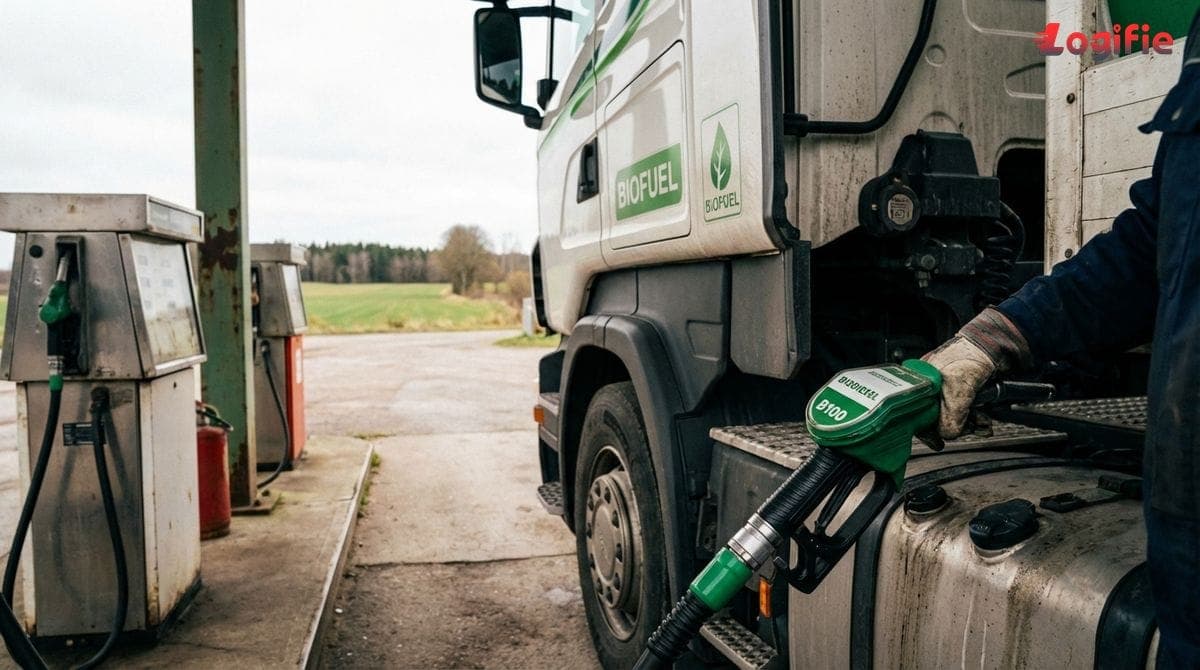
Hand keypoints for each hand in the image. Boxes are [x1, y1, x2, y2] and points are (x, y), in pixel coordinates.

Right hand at [921, 308, 1031, 438]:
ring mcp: (949, 390)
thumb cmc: (971, 354)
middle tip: (969, 428)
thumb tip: (947, 434)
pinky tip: (984, 422)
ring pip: (955, 418)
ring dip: (970, 425)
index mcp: (920, 382)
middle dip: (956, 427)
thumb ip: (949, 415)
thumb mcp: (956, 388)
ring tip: (981, 423)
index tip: (937, 441)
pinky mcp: (966, 394)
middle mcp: (932, 387)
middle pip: (937, 418)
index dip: (927, 428)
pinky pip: (968, 415)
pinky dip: (977, 421)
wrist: (998, 345)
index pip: (917, 413)